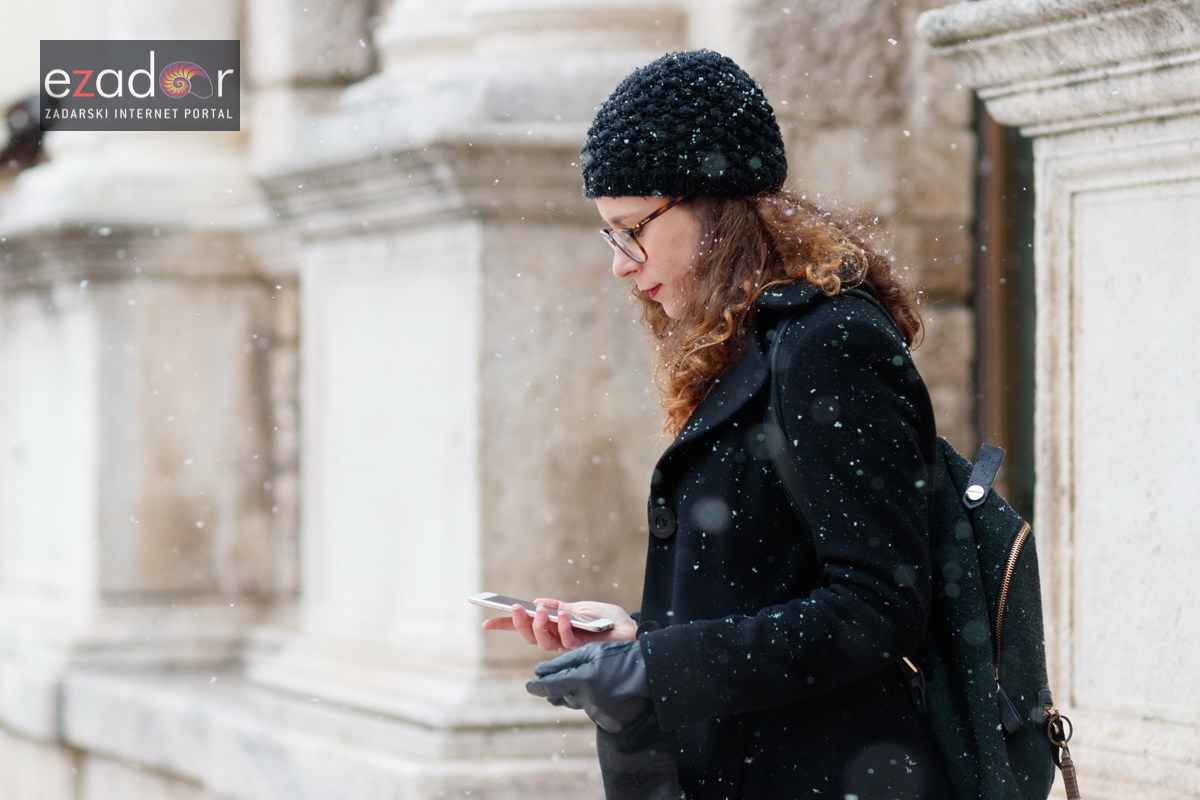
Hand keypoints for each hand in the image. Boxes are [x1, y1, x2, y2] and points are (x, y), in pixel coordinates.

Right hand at [481, 598, 635, 650]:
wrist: (630, 629)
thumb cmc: (607, 619)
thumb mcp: (580, 607)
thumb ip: (559, 607)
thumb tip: (537, 602)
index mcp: (553, 627)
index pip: (525, 627)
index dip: (506, 625)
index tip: (486, 621)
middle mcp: (557, 639)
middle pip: (529, 636)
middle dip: (518, 623)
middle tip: (514, 608)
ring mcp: (568, 646)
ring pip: (543, 642)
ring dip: (538, 626)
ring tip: (538, 611)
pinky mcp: (581, 650)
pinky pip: (566, 640)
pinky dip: (562, 625)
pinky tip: (563, 613)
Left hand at [525, 640, 652, 733]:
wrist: (650, 673)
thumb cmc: (619, 657)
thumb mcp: (591, 652)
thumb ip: (563, 662)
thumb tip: (539, 671)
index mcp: (581, 681)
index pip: (550, 687)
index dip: (537, 687)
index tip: (529, 686)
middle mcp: (587, 700)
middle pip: (562, 697)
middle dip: (558, 690)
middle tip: (553, 684)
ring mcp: (598, 713)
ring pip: (578, 704)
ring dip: (579, 694)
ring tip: (589, 682)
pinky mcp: (608, 722)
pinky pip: (593, 712)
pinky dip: (595, 702)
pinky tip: (604, 692)